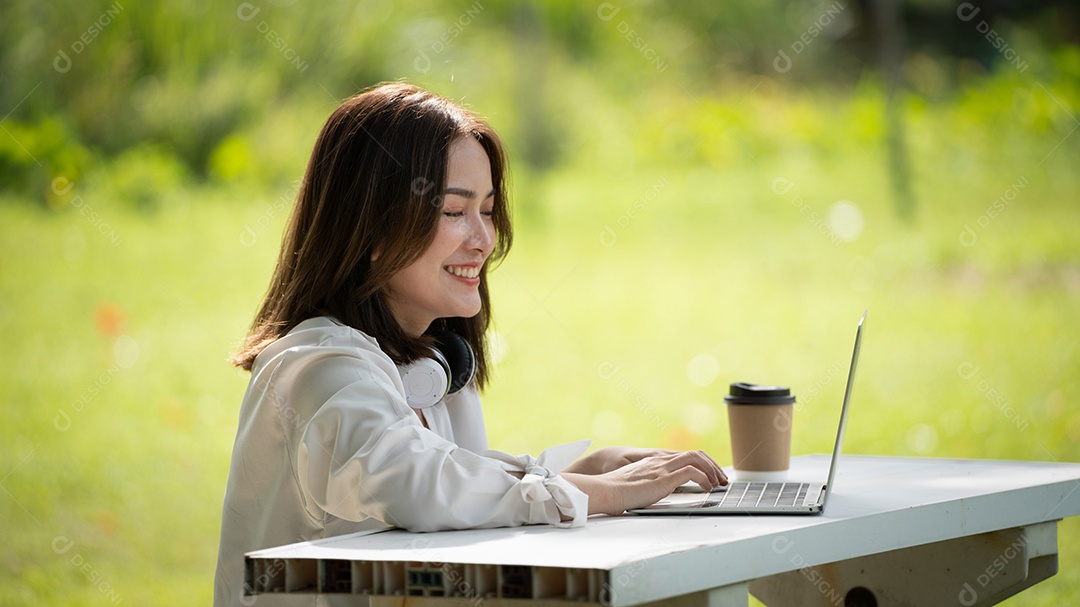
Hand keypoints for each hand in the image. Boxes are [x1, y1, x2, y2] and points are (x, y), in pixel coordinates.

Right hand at [563, 450, 726, 515]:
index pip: (685, 455)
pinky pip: (692, 472)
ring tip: (718, 483)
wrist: (605, 490)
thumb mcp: (638, 483)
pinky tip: (706, 488)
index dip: (702, 463)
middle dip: (713, 465)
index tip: (711, 475)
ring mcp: (663, 467)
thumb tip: (661, 492)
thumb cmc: (616, 491)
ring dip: (712, 470)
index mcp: (655, 460)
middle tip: (722, 479)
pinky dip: (703, 478)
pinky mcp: (663, 478)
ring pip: (697, 458)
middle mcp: (661, 460)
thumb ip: (651, 483)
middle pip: (696, 453)